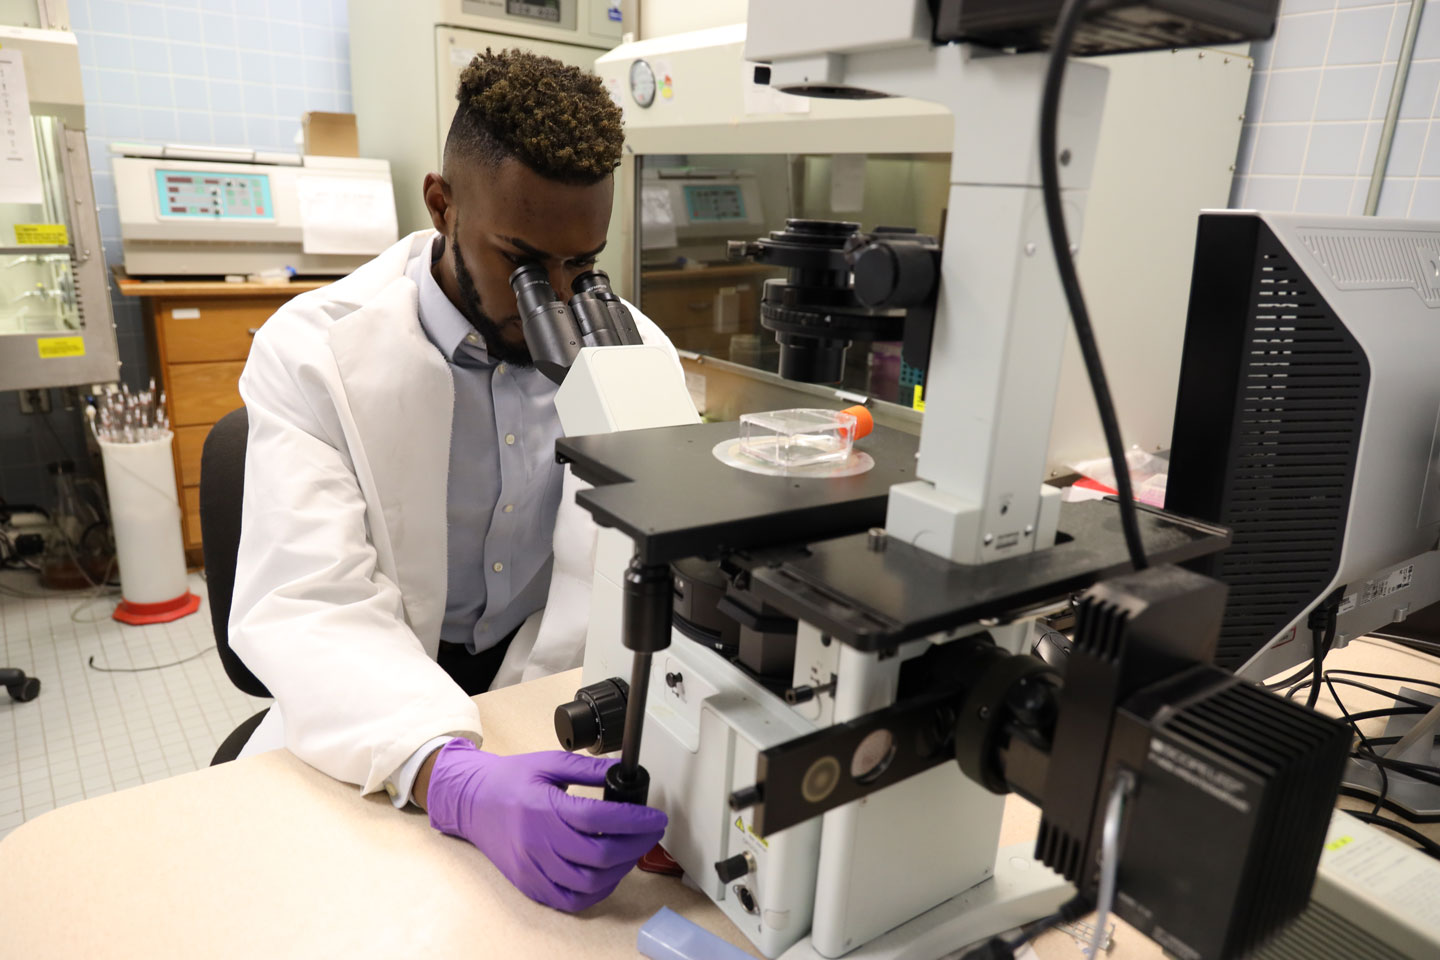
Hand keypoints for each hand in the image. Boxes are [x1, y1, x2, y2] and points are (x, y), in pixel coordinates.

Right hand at [425, 739, 667, 911]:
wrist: (472, 802)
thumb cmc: (509, 781)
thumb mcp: (549, 762)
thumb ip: (588, 769)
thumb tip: (623, 771)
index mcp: (543, 808)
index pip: (599, 820)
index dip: (634, 821)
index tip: (655, 817)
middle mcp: (537, 843)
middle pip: (599, 856)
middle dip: (635, 845)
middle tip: (650, 833)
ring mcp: (532, 868)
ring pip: (588, 883)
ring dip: (620, 870)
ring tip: (632, 850)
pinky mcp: (530, 885)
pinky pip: (570, 900)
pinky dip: (596, 891)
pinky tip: (608, 873)